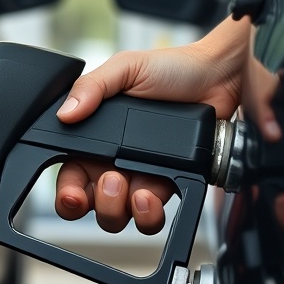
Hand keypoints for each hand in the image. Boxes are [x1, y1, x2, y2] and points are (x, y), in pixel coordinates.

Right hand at [54, 17, 255, 233]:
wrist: (219, 77)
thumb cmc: (173, 68)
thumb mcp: (124, 68)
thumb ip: (90, 87)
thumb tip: (65, 113)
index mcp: (97, 136)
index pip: (69, 173)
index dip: (67, 191)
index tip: (73, 194)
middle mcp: (114, 160)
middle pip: (91, 203)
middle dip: (95, 202)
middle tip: (110, 180)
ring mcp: (141, 174)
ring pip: (119, 215)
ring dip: (120, 210)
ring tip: (135, 189)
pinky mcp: (168, 183)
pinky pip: (151, 215)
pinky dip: (148, 214)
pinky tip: (152, 195)